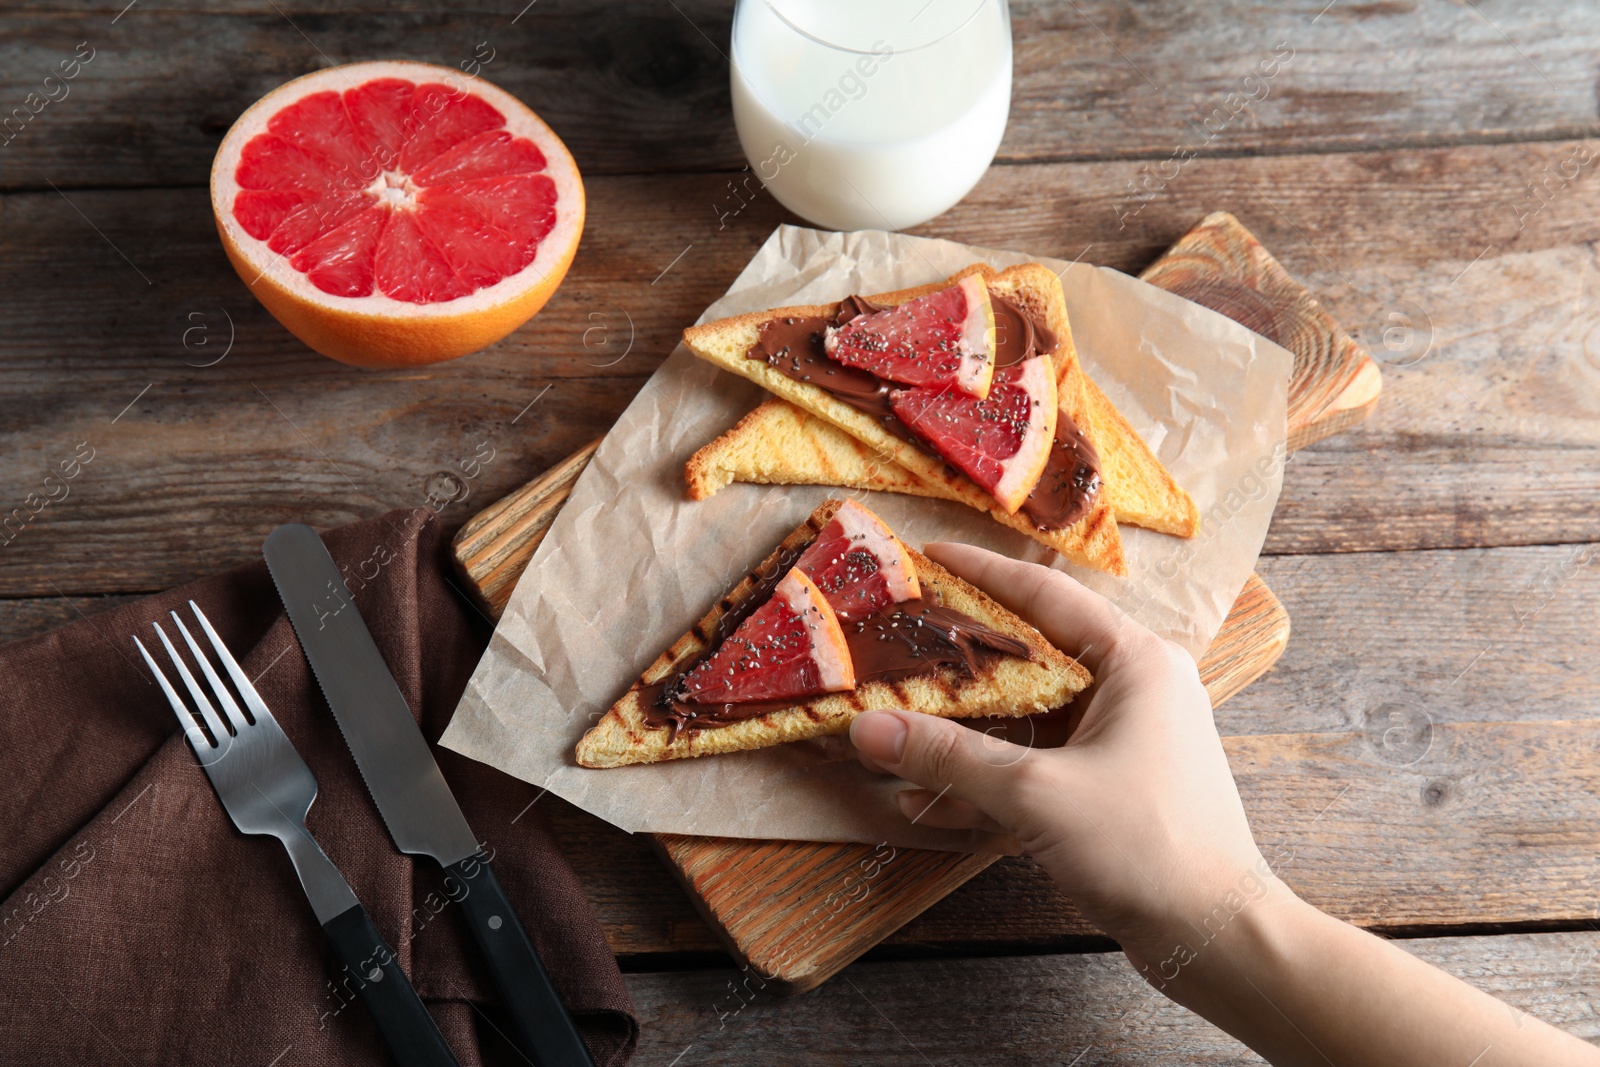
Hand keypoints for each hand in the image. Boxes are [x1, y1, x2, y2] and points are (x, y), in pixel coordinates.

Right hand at [849, 542, 1278, 968]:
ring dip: (965, 733)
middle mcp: (1133, 688)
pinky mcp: (1109, 788)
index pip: (1046, 594)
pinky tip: (926, 802)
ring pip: (1027, 717)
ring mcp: (1123, 740)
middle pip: (1030, 655)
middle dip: (961, 659)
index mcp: (1134, 661)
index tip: (928, 557)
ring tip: (896, 728)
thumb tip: (868, 728)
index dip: (982, 574)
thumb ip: (949, 756)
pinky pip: (1036, 767)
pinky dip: (988, 781)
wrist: (1214, 936)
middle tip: (899, 637)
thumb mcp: (1037, 794)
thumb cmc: (1147, 845)